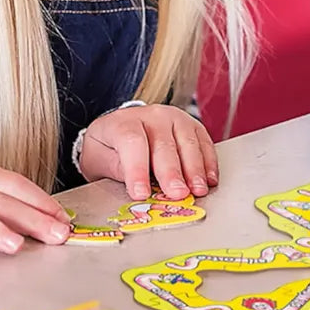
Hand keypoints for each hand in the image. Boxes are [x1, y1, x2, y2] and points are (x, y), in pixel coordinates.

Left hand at [78, 104, 217, 200]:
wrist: (122, 129)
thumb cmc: (109, 147)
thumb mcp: (99, 159)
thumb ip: (116, 170)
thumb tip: (138, 186)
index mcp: (122, 122)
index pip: (132, 143)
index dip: (137, 170)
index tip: (141, 193)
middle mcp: (151, 116)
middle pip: (163, 145)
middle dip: (171, 172)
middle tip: (177, 194)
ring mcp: (175, 118)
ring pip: (187, 143)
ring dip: (195, 169)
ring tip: (198, 189)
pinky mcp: (192, 125)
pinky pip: (204, 142)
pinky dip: (209, 162)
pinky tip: (210, 179)